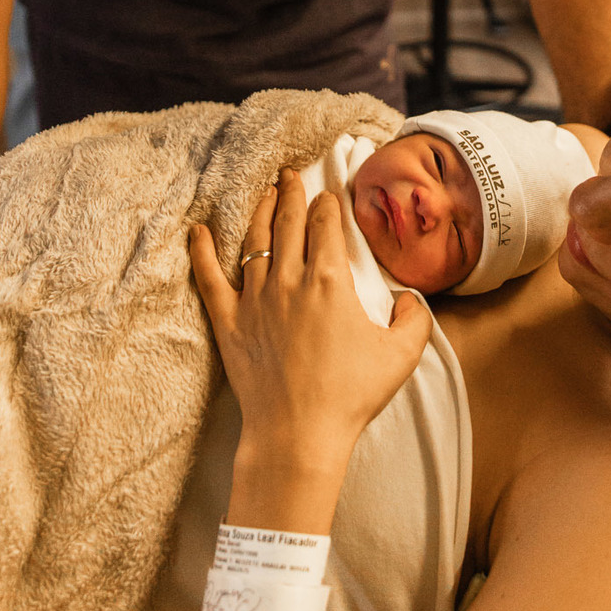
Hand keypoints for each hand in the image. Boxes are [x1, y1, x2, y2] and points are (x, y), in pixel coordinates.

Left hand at [190, 171, 432, 494]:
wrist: (298, 436)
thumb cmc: (350, 396)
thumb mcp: (402, 356)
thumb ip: (413, 319)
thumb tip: (408, 300)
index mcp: (329, 281)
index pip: (326, 225)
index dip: (328, 205)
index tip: (329, 195)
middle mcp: (288, 280)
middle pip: (289, 221)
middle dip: (292, 193)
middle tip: (290, 174)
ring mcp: (254, 299)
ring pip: (254, 240)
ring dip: (260, 211)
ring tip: (264, 192)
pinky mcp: (229, 322)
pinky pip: (209, 278)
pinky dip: (201, 252)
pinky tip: (197, 231)